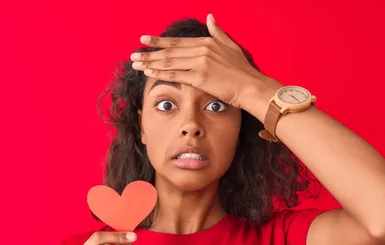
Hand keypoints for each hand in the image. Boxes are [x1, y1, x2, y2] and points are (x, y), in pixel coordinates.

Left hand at [130, 14, 280, 109]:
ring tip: (136, 64)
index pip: (177, 42)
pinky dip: (160, 73)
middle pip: (169, 51)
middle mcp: (201, 50)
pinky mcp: (200, 77)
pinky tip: (149, 73)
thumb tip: (210, 17)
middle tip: (133, 55)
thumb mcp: (230, 46)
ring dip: (150, 63)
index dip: (159, 41)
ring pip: (169, 62)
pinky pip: (175, 74)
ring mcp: (200, 63)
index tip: (144, 40)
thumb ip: (218, 32)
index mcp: (206, 42)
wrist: (251, 86)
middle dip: (149, 53)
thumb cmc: (242, 70)